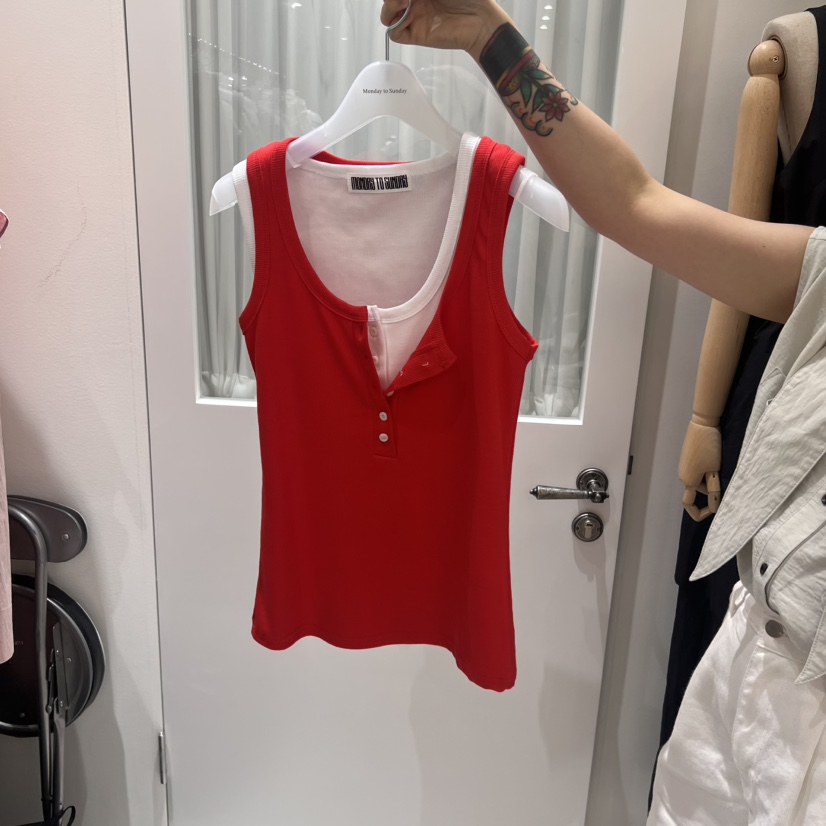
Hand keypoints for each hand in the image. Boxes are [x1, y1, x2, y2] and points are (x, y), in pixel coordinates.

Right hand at [380, 0, 511, 60]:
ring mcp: (415, 18)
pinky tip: (410, 16)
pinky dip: (396, 24)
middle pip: (389, 0)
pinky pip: (395, 33)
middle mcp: (416, 2)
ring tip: (404, 2)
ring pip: (388, 15)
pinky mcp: (417, 35)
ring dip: (390, 7)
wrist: (480, 20)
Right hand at [678, 419, 721, 520]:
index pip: (689, 505)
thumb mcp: (714, 470)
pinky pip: (697, 473)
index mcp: (688, 481)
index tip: (715, 509)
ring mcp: (685, 467)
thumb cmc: (709, 448)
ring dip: (709, 481)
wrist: (702, 424)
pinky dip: (707, 473)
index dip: (701, 512)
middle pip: (697, 493)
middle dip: (710, 493)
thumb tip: (715, 506)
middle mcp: (683, 476)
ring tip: (721, 469)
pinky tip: (715, 462)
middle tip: (724, 483)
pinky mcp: (688, 459)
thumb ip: (713, 489)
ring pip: (698, 482)